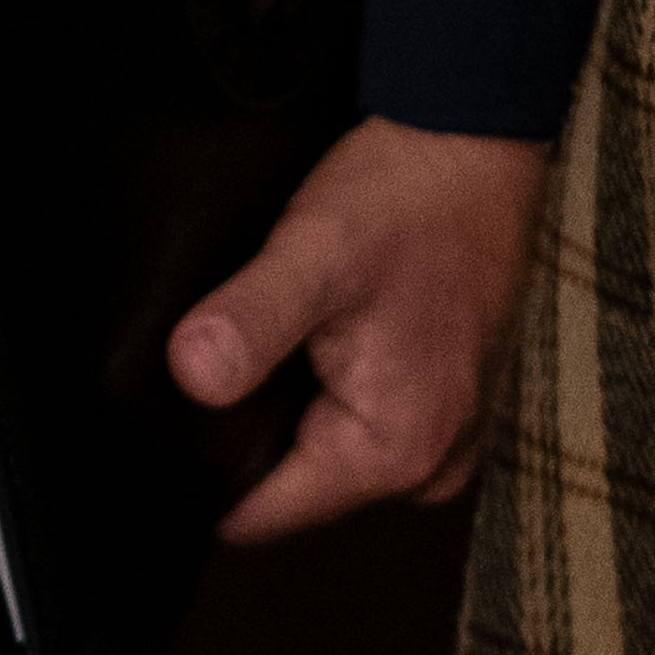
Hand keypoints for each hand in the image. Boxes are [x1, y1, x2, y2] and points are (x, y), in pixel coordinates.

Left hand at [168, 116, 549, 542]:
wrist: (476, 143)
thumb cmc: (409, 197)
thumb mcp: (313, 252)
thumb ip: (251, 320)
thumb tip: (192, 379)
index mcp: (397, 451)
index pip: (266, 512)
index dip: (208, 468)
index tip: (177, 413)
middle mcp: (430, 463)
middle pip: (294, 480)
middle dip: (252, 426)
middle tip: (234, 342)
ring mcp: (443, 435)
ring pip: (323, 444)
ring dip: (290, 398)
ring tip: (277, 327)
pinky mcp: (441, 400)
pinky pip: (357, 415)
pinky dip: (327, 379)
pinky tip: (316, 327)